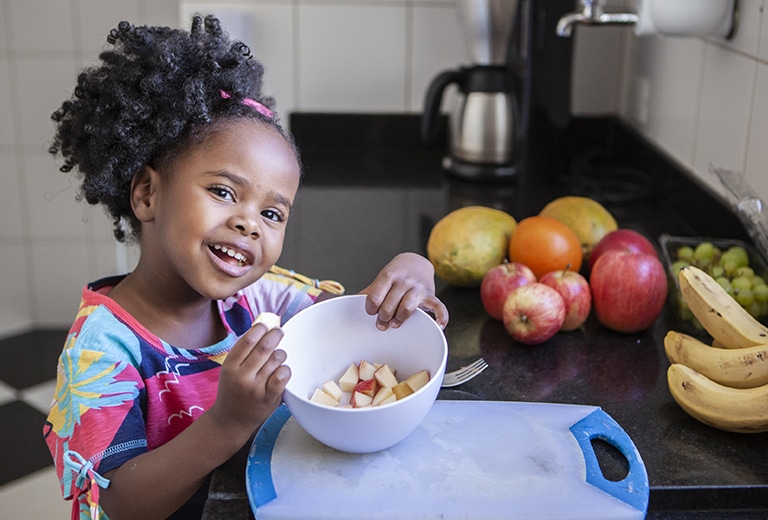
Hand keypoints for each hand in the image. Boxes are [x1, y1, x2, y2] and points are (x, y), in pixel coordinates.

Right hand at [210, 322, 290, 438]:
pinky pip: (283, 376)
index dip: (259, 329)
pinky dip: (285, 369)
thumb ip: (242, 353)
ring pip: (275, 360)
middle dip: (274, 336)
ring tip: (278, 355)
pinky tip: (282, 370)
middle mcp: (242, 376)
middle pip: (264, 348)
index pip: (248, 340)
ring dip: (280, 354)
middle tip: (279, 332)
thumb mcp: (229, 371)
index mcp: (230, 366)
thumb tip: (261, 328)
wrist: (230, 421)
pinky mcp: (269, 398)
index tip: (265, 326)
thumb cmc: (232, 392)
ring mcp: (256, 388)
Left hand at [360, 252, 448, 330]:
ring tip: (395, 323)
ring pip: (407, 309)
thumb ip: (370, 292)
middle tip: (381, 322)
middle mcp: (403, 281)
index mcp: (388, 276)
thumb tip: (351, 305)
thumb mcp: (382, 279)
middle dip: (383, 318)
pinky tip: (438, 325)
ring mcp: (417, 288)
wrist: (415, 262)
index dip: (370, 308)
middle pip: (389, 306)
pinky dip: (440, 317)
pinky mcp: (430, 295)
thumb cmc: (396, 274)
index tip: (371, 312)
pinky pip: (438, 307)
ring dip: (399, 319)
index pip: (375, 297)